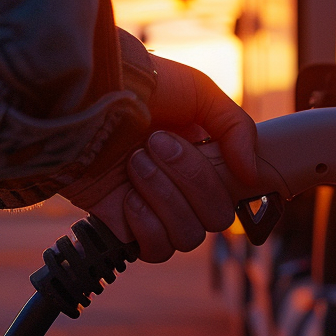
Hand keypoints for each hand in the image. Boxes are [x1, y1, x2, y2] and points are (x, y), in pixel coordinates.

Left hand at [63, 55, 258, 262]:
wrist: (82, 98)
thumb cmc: (138, 85)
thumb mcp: (199, 91)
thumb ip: (238, 129)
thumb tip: (253, 176)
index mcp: (203, 157)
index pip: (236, 192)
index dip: (225, 179)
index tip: (201, 146)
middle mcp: (181, 186)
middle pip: (217, 217)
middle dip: (188, 178)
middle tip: (154, 143)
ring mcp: (153, 208)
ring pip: (188, 236)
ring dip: (163, 196)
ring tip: (134, 162)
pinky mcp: (123, 227)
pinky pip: (155, 250)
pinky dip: (145, 224)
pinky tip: (126, 196)